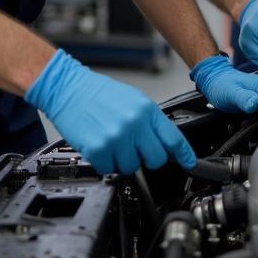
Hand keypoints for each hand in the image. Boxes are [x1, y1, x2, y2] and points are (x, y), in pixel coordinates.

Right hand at [26, 49, 195, 174]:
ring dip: (122, 160)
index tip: (189, 163)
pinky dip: (104, 162)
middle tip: (134, 148)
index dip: (184, 154)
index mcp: (146, 110)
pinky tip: (100, 145)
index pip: (173, 138)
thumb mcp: (133, 100)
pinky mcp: (99, 149)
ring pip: (131, 167)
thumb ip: (149, 121)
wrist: (69, 89)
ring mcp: (117, 138)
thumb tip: (163, 142)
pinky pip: (109, 169)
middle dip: (146, 158)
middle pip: (156, 159)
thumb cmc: (98, 93)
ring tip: (112, 142)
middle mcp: (135, 124)